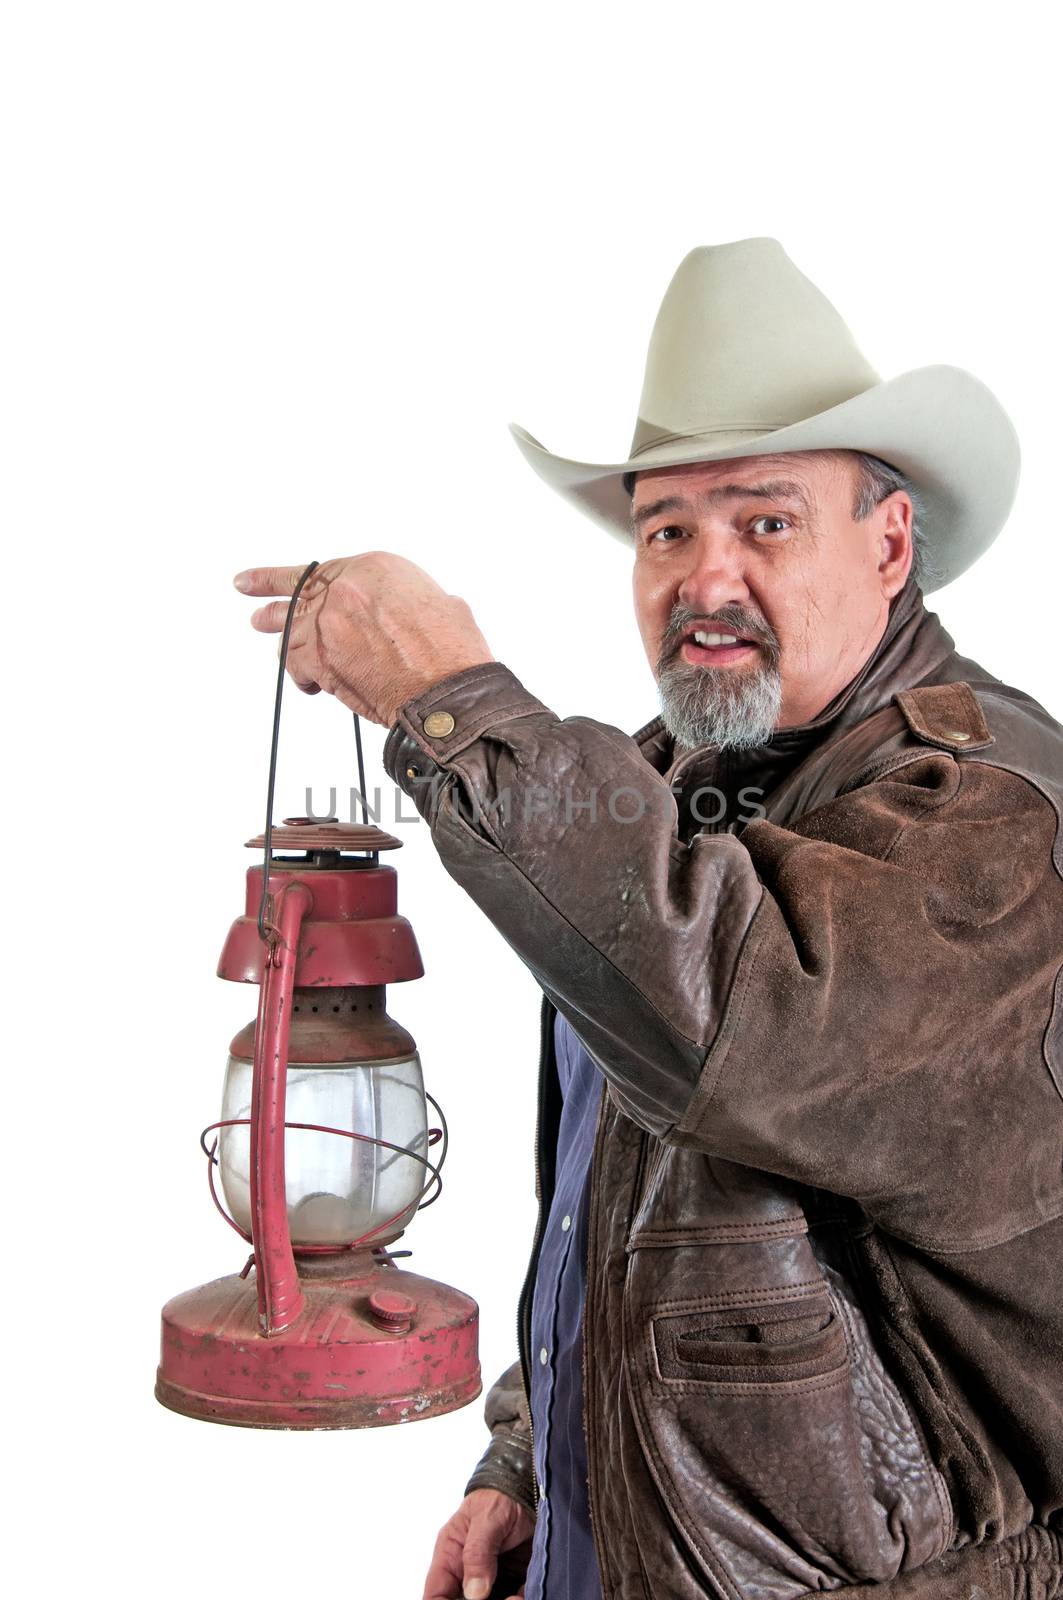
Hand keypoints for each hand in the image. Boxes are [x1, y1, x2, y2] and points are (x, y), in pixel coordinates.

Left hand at [234, 553, 494, 725]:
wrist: (446, 690)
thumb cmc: (451, 653)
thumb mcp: (437, 603)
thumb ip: (404, 602)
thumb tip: (399, 616)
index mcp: (375, 568)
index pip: (328, 569)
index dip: (304, 573)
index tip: (287, 572)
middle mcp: (345, 590)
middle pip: (297, 588)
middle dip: (266, 586)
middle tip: (246, 585)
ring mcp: (327, 624)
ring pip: (291, 628)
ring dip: (280, 633)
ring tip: (263, 627)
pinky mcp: (320, 661)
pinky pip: (296, 663)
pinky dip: (300, 673)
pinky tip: (305, 680)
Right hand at [422, 1487, 534, 1599]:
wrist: (533, 1487)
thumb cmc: (500, 1496)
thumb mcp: (486, 1519)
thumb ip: (477, 1553)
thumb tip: (474, 1594)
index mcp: (450, 1555)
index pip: (436, 1593)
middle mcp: (468, 1573)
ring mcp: (493, 1579)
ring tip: (514, 1598)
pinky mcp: (515, 1580)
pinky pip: (515, 1598)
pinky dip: (521, 1599)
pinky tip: (523, 1593)